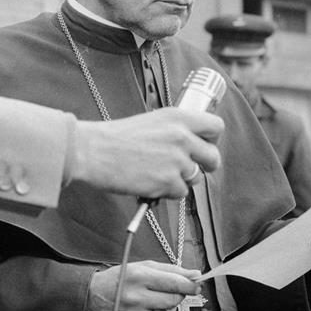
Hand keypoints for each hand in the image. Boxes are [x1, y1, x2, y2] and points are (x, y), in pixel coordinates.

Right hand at [73, 108, 222, 196]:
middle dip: (205, 165)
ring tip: (159, 173)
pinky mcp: (167, 182)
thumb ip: (175, 129)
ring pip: (195, 177)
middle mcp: (182, 137)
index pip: (216, 126)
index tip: (204, 144)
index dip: (212, 139)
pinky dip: (168, 192)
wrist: (93, 150)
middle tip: (190, 166)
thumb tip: (191, 142)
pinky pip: (180, 193)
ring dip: (181, 179)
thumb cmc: (116, 136)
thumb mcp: (152, 120)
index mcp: (178, 117)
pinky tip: (151, 182)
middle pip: (213, 157)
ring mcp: (176, 160)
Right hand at [85, 261, 200, 310]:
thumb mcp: (142, 266)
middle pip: (174, 299)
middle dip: (178, 293)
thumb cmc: (120, 279)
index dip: (191, 284)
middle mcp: (136, 297)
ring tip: (155, 300)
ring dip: (168, 307)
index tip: (198, 283)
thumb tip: (195, 274)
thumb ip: (170, 270)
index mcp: (139, 276)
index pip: (175, 283)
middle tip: (172, 289)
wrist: (92, 297)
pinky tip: (146, 310)